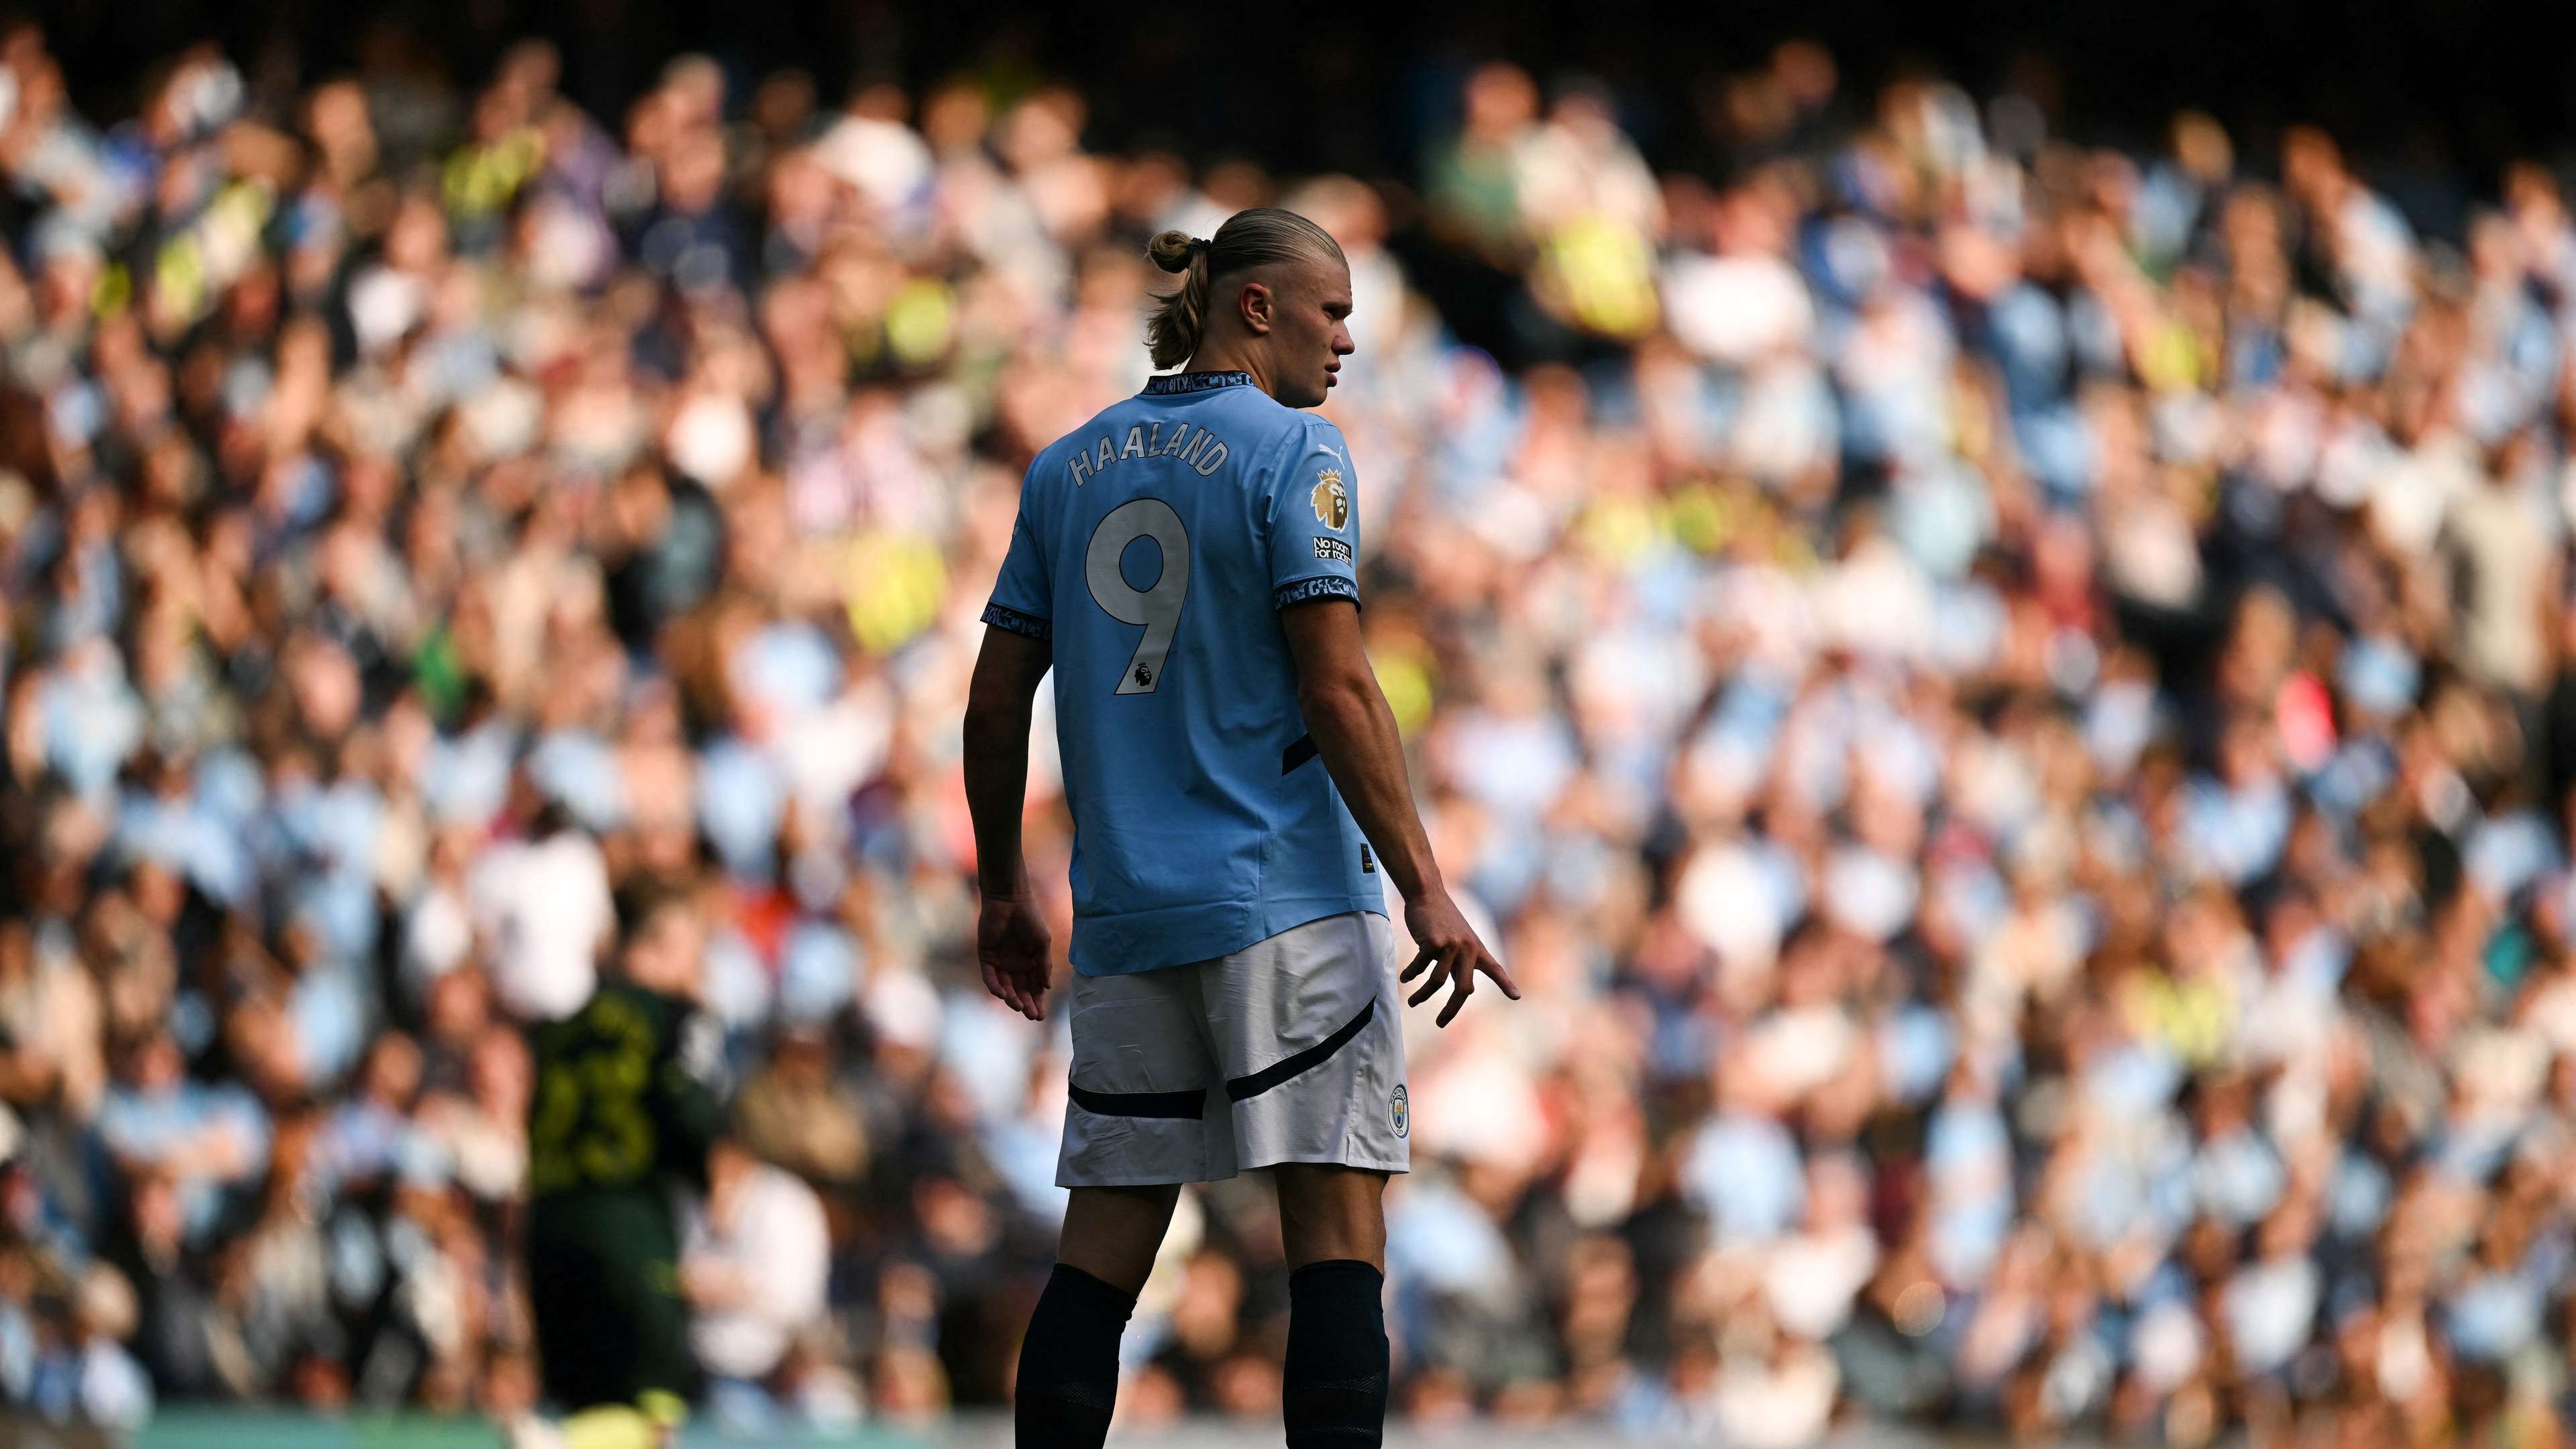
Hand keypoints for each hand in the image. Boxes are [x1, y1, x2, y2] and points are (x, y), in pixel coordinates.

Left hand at [978, 893, 1053, 1020]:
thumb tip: (1047, 987)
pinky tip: (1003, 994)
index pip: (1033, 988)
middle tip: (1032, 1015)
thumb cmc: (1030, 918)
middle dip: (1026, 1004)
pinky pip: (990, 977)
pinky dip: (995, 987)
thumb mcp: (1042, 943)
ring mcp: (999, 963)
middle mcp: (1014, 966)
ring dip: (1011, 998)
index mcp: (1030, 963)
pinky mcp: (986, 957)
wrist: (1010, 901)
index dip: (1037, 1001)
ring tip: (1019, 1006)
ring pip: (1005, 987)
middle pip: (1020, 991)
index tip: (1040, 1015)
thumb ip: (1044, 964)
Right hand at [1399, 890, 1519, 1027]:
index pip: (1495, 969)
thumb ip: (1464, 960)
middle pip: (1463, 989)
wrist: (1427, 894)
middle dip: (1451, 1010)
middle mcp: (1468, 949)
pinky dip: (1411, 975)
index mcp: (1476, 949)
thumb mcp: (1460, 937)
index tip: (1516, 997)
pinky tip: (1405, 978)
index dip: (1506, 984)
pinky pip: (1420, 967)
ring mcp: (1451, 945)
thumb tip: (1465, 990)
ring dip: (1423, 995)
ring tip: (1412, 1002)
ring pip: (1438, 981)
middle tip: (1440, 1023)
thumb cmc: (1442, 918)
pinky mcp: (1433, 942)